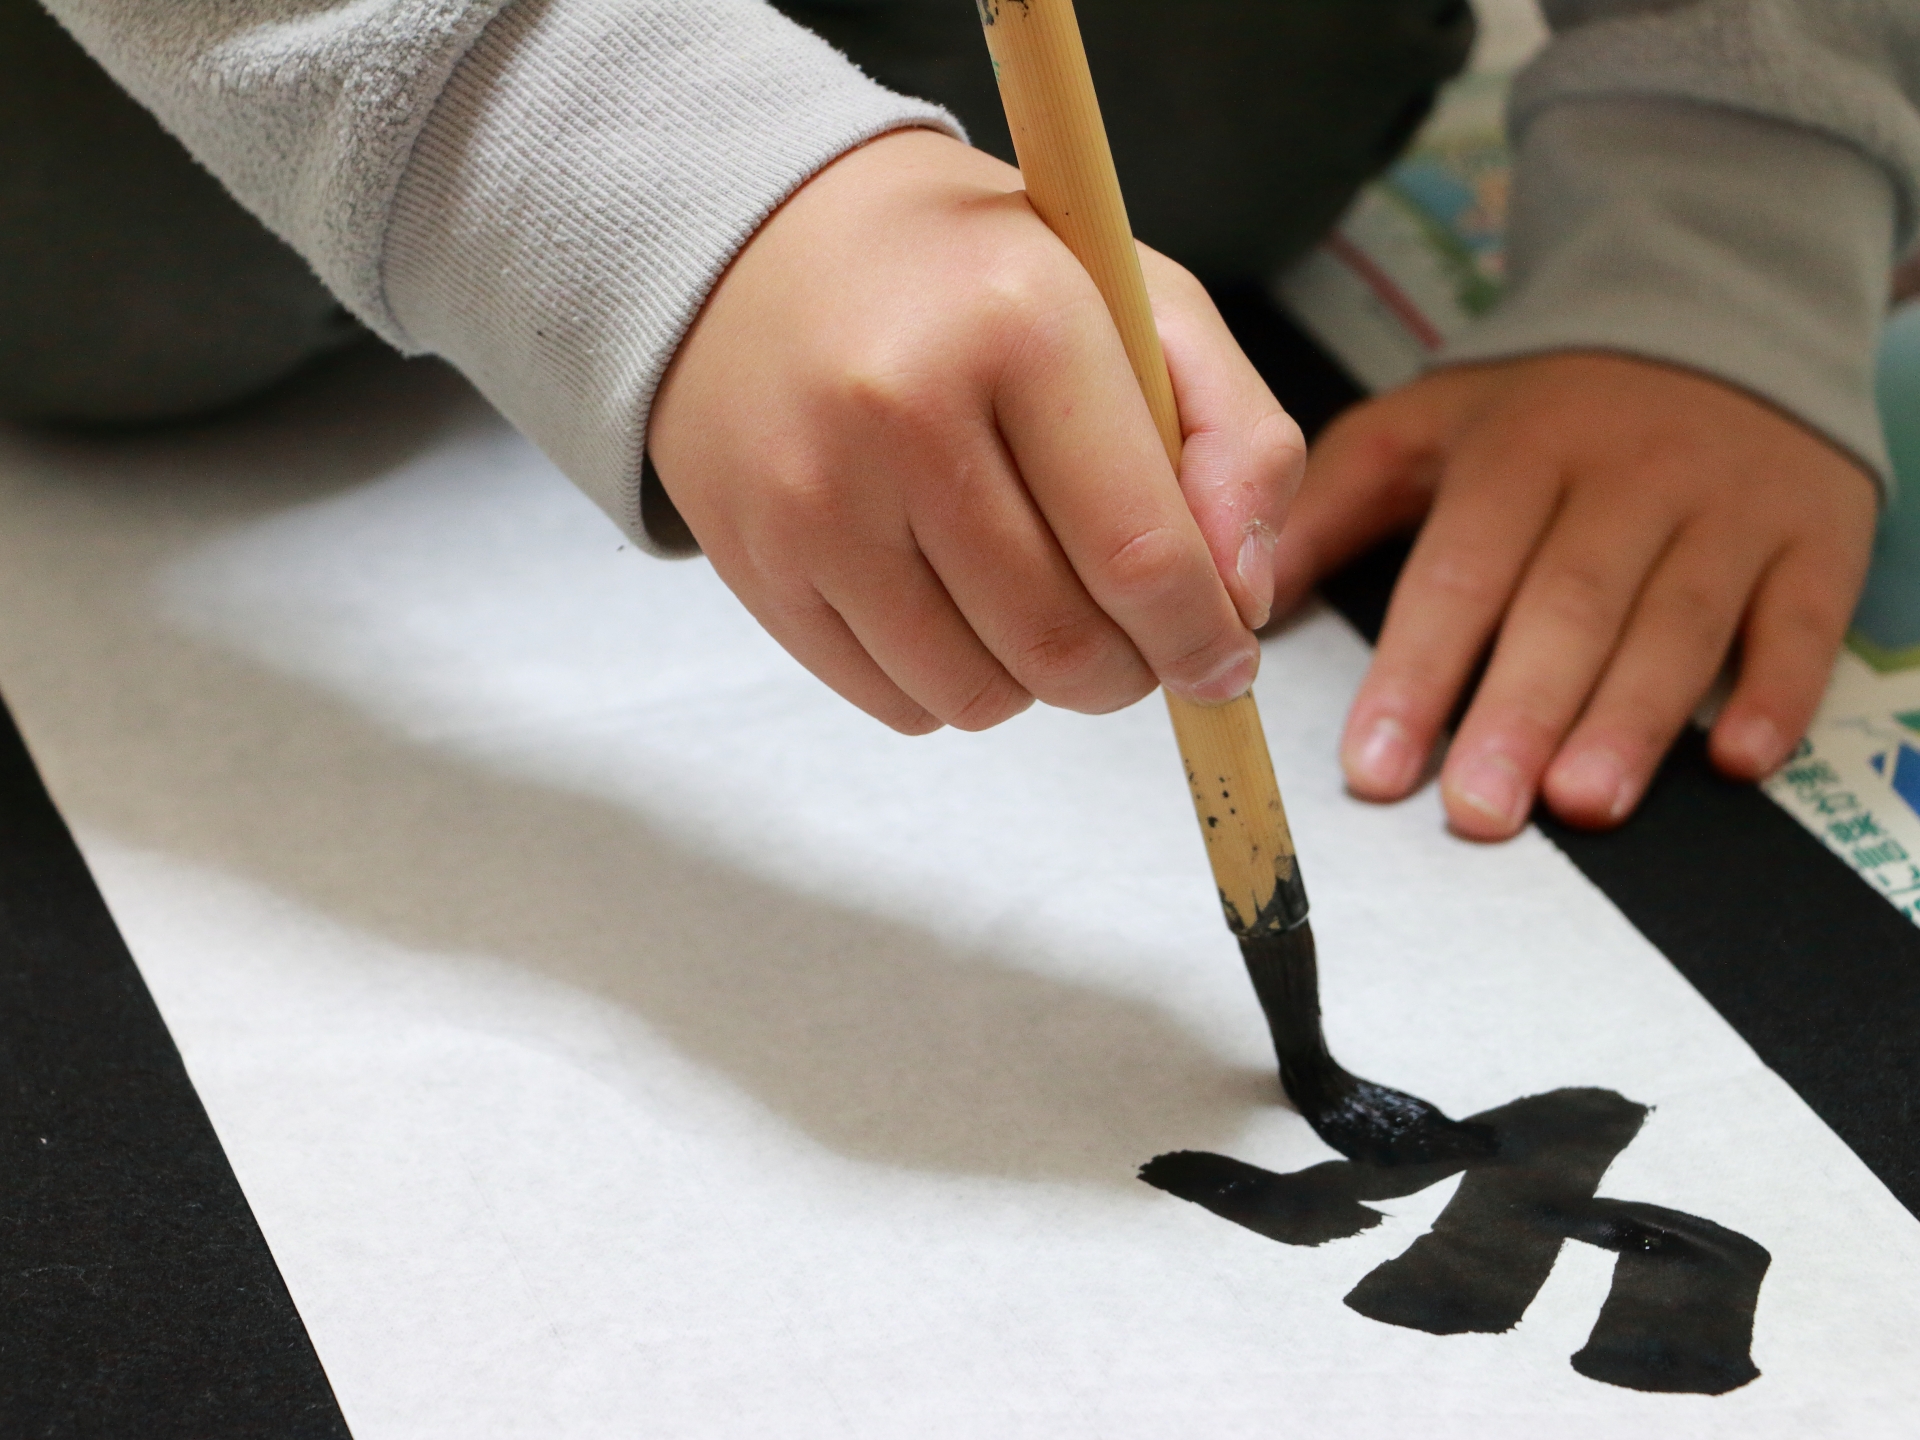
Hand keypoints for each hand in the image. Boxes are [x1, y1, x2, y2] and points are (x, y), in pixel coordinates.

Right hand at [647, 129, 1302, 733]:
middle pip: (1061, 645)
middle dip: (1128, 672)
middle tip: (1135, 639)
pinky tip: (951, 603)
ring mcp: (813, 499)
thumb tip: (1241, 602)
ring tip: (1038, 604)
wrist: (760, 249)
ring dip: (1038, 684)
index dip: (1200, 638)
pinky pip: (898, 704)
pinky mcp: (757, 564)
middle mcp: (901, 412)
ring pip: (979, 695)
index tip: (1222, 662)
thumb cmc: (972, 280)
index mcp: (1019, 325)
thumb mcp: (1137, 301)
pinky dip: (952, 684)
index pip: (1141, 555)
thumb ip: (1234, 438)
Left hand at [1270, 353, 1876, 838]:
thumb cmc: (1549, 410)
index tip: (1375, 767)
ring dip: (1631, 719)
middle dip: (1518, 712)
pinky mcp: (1816, 534)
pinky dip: (1778, 691)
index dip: (1417, 672)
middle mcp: (1630, 473)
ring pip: (1679, 620)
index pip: (1460, 570)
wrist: (1717, 319)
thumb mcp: (1427, 426)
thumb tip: (1244, 600)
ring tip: (1579, 802)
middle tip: (1477, 809)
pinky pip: (1803, 618)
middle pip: (1569, 604)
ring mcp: (1731, 504)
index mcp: (1522, 449)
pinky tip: (1737, 760)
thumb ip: (1330, 506)